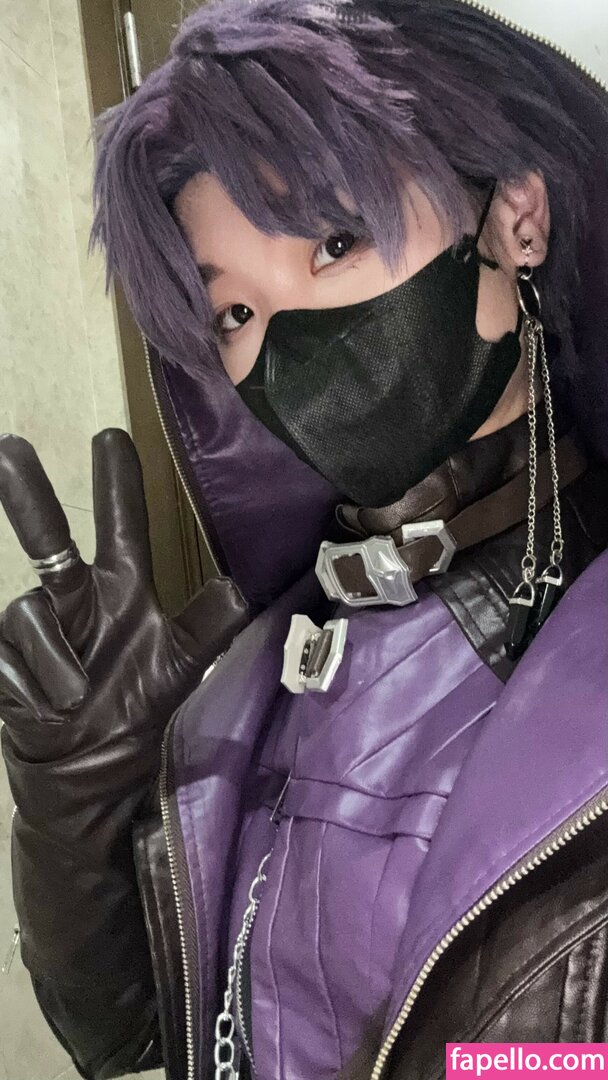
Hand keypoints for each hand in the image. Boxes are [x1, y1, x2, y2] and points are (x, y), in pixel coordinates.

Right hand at [0, 429, 248, 781]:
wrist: (87, 782)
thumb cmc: (134, 714)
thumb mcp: (182, 668)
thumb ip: (210, 624)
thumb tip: (242, 587)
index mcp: (121, 595)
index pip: (120, 531)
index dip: (118, 486)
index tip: (113, 435)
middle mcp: (76, 603)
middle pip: (49, 542)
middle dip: (28, 496)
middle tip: (11, 447)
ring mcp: (37, 633)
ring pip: (32, 615)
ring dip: (57, 659)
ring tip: (77, 698)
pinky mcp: (4, 664)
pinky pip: (13, 661)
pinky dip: (35, 686)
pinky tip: (48, 710)